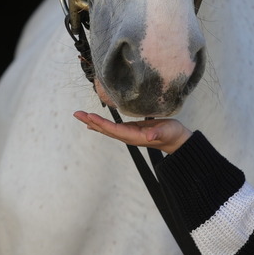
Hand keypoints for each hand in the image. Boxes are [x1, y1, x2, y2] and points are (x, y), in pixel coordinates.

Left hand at [73, 110, 191, 153]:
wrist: (176, 140)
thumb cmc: (172, 134)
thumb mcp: (167, 132)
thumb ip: (158, 133)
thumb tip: (149, 135)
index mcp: (134, 136)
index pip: (114, 130)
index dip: (102, 123)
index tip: (89, 116)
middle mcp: (128, 137)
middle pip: (106, 130)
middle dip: (91, 121)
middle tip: (77, 113)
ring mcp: (128, 134)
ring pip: (107, 129)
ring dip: (93, 122)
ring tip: (81, 116)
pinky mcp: (130, 130)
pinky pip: (112, 127)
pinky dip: (101, 124)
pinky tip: (93, 122)